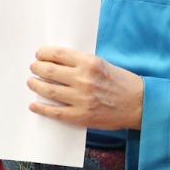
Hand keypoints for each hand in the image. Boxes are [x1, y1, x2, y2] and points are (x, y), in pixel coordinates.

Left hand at [27, 46, 143, 130]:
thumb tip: (58, 61)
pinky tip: (34, 105)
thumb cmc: (121, 82)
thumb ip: (81, 62)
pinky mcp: (81, 116)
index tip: (39, 54)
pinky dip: (42, 108)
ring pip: (49, 90)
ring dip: (36, 85)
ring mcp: (81, 99)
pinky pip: (55, 112)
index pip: (58, 54)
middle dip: (37, 68)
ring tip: (31, 82)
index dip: (44, 53)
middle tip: (33, 67)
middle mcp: (83, 79)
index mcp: (89, 63)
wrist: (138, 104)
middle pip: (50, 71)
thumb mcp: (102, 63)